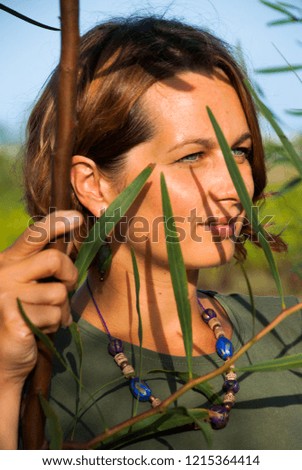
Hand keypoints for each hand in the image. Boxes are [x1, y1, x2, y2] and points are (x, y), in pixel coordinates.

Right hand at [0, 210, 82, 385]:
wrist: (4, 357)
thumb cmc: (24, 316)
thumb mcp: (33, 285)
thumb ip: (45, 266)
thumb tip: (71, 243)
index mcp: (8, 261)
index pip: (33, 234)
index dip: (56, 222)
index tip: (76, 218)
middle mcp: (4, 273)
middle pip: (54, 260)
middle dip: (69, 274)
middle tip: (67, 286)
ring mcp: (6, 295)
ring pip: (59, 293)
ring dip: (61, 309)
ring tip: (46, 317)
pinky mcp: (14, 317)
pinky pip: (55, 315)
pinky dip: (56, 325)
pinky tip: (41, 330)